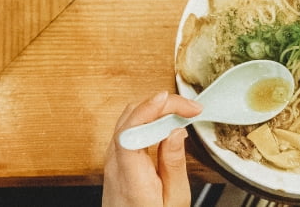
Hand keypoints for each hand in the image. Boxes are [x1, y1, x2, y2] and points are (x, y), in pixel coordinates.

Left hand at [103, 92, 201, 206]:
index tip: (178, 102)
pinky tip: (163, 126)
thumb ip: (174, 164)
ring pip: (127, 120)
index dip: (153, 107)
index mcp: (130, 175)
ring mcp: (110, 162)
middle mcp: (115, 165)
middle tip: (189, 108)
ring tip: (180, 114)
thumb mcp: (174, 199)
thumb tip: (176, 131)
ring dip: (153, 110)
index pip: (133, 127)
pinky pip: (126, 130)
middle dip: (161, 104)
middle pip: (129, 117)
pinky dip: (146, 120)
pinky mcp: (113, 162)